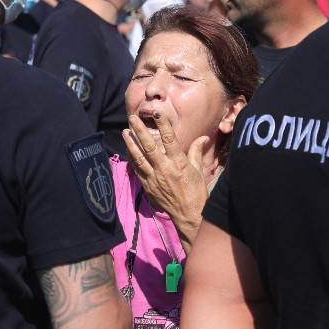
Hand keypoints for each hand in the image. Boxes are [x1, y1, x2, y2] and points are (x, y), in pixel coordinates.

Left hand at [122, 112, 211, 246]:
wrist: (188, 215)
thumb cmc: (196, 193)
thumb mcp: (198, 171)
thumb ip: (196, 152)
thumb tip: (203, 138)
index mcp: (178, 164)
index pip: (170, 140)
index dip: (163, 125)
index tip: (157, 113)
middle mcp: (164, 169)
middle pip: (149, 146)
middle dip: (140, 131)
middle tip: (132, 118)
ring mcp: (154, 178)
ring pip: (139, 158)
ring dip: (131, 144)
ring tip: (125, 132)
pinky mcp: (148, 187)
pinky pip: (138, 170)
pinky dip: (132, 159)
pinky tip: (129, 150)